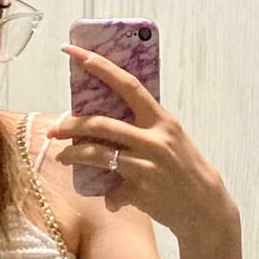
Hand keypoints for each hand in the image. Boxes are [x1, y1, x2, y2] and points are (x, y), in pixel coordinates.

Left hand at [49, 45, 236, 241]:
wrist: (204, 205)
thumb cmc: (184, 166)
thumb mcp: (170, 137)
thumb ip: (143, 125)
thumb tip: (106, 117)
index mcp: (161, 120)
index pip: (128, 85)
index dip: (100, 66)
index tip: (74, 52)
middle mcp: (154, 139)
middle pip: (102, 124)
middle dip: (71, 125)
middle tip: (55, 129)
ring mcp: (146, 166)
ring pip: (97, 154)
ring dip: (73, 155)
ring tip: (63, 157)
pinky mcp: (140, 191)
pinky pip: (111, 190)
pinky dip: (108, 195)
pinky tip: (109, 198)